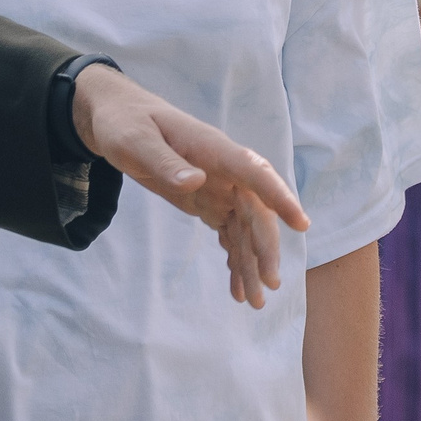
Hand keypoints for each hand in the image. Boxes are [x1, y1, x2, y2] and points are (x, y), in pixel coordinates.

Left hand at [70, 66, 308, 307]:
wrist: (118, 118)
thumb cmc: (125, 123)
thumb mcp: (136, 142)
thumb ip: (165, 163)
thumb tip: (196, 183)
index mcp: (213, 149)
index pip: (254, 171)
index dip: (279, 197)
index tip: (301, 224)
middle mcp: (225, 170)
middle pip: (256, 211)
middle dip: (265, 248)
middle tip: (270, 285)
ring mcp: (219, 187)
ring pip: (246, 229)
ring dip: (252, 263)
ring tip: (254, 302)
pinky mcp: (209, 201)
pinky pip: (230, 233)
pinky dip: (234, 260)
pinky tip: (237, 289)